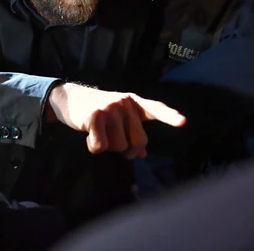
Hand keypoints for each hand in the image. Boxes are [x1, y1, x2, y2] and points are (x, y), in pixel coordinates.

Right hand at [47, 83, 185, 158]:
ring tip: (99, 134)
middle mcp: (125, 103)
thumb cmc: (98, 111)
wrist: (70, 98)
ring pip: (120, 146)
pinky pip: (101, 146)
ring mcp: (110, 108)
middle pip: (139, 141)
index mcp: (134, 102)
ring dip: (108, 148)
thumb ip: (131, 133)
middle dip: (127, 150)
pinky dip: (94, 148)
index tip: (183, 122)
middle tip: (114, 144)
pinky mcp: (95, 116)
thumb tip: (142, 155)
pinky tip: (89, 137)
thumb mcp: (117, 118)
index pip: (155, 109)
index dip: (169, 116)